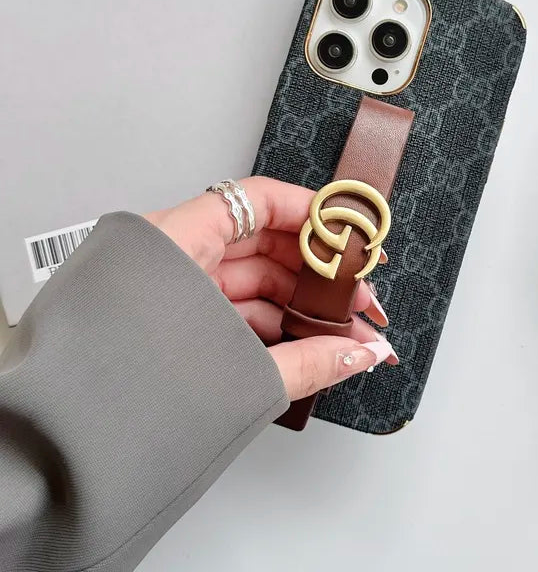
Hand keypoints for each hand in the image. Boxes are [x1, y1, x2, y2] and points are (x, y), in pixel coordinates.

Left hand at [145, 176, 397, 400]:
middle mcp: (173, 255)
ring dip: (297, 301)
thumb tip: (360, 352)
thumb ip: (309, 359)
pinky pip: (230, 306)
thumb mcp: (234, 371)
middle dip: (317, 271)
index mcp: (176, 242)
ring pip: (249, 277)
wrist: (61, 453)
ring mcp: (171, 287)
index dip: (314, 214)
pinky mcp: (172, 318)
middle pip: (261, 241)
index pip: (258, 200)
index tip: (352, 236)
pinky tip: (302, 341)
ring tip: (338, 328)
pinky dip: (268, 321)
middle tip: (358, 295)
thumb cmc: (124, 397)